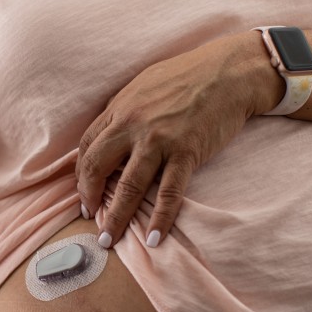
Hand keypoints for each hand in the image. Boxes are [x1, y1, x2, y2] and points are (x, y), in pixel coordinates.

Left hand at [76, 34, 274, 247]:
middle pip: (97, 167)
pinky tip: (153, 239)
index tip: (84, 192)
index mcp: (120, 108)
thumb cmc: (187, 75)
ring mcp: (159, 140)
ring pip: (129, 186)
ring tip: (108, 239)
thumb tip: (110, 134)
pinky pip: (169, 192)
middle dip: (89, 196)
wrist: (229, 71)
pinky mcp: (186, 152)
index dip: (82, 174)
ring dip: (116, 217)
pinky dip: (160, 218)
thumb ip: (124, 110)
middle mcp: (132, 124)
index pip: (88, 146)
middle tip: (89, 217)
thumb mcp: (143, 85)